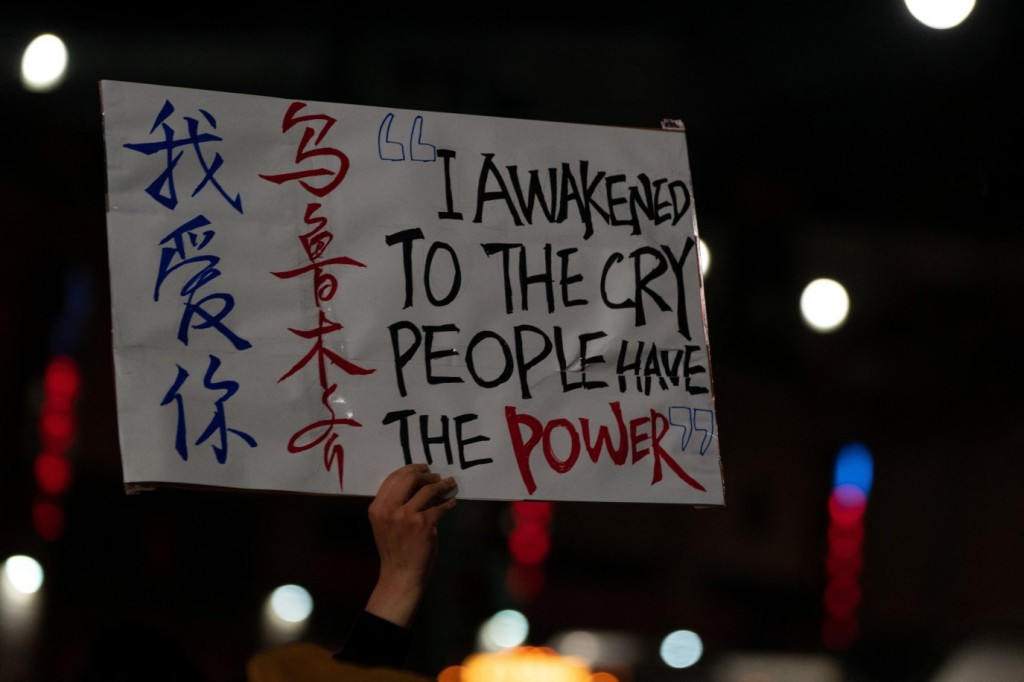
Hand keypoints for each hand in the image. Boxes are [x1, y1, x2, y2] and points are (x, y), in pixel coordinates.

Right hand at [365, 463, 456, 627]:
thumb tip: (418, 483)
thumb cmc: (395, 549)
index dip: (410, 469)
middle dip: (426, 474)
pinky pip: (440, 507)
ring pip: (428, 489)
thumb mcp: (385, 524)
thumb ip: (394, 504)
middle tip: (436, 476)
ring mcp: (406, 517)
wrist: (400, 575)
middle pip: (410, 478)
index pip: (393, 478)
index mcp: (377, 508)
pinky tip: (452, 502)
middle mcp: (389, 510)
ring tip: (448, 484)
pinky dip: (449, 503)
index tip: (422, 468)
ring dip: (441, 485)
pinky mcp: (424, 525)